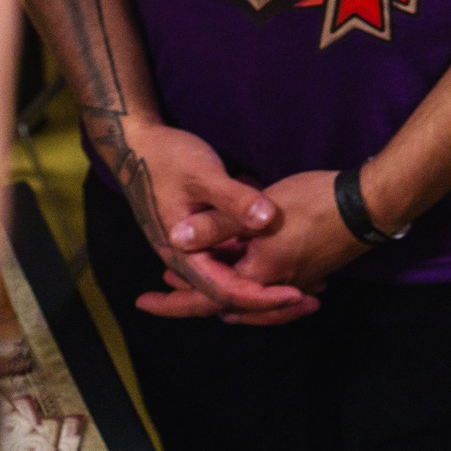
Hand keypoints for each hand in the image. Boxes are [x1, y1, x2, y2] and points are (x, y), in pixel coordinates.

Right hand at [108, 117, 305, 319]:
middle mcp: (188, 259)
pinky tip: (289, 265)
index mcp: (183, 253)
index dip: (260, 297)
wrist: (137, 146)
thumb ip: (234, 199)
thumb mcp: (203, 174)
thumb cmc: (168, 158)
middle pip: (229, 296)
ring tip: (311, 289)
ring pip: (232, 280)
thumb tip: (267, 221)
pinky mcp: (204, 237)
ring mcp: (196, 249)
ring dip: (267, 287)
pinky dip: (259, 266)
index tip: (297, 295)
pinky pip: (232, 262)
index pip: (224, 290)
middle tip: (312, 304)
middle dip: (269, 304)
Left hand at [135, 169, 366, 324]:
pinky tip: (248, 276)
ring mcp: (296, 280)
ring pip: (248, 302)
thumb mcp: (257, 209)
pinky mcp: (310, 270)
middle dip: (191, 301)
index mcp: (257, 276)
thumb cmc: (313, 202)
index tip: (142, 301)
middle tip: (161, 296)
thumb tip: (175, 239)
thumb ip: (217, 224)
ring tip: (198, 286)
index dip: (171, 300)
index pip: (204, 298)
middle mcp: (274, 286)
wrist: (370, 204)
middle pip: (224, 306)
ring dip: (221, 295)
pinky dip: (251, 290)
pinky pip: (270, 292)